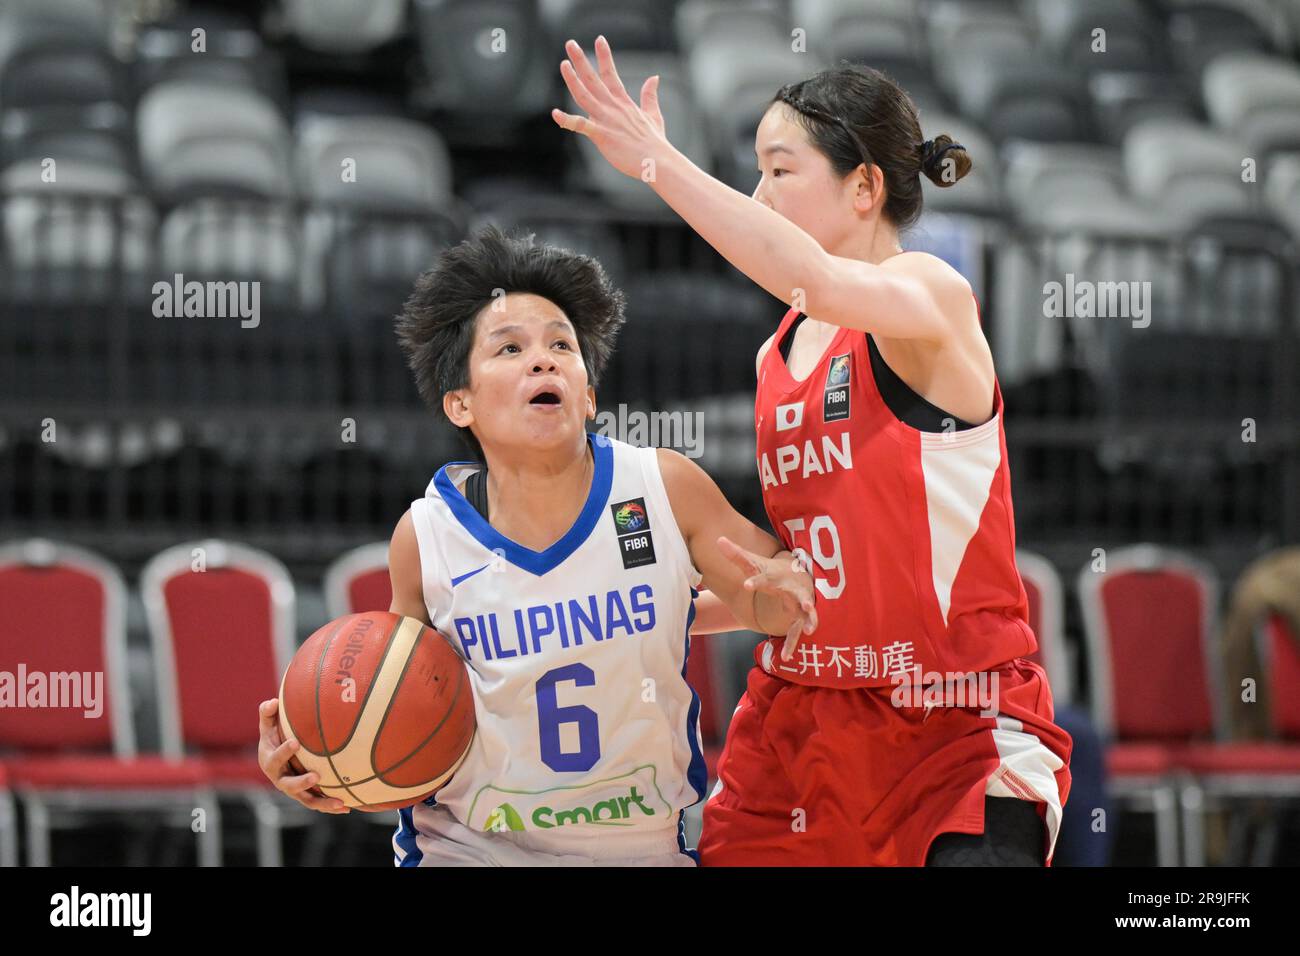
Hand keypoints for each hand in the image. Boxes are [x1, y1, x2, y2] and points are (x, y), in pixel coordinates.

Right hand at [257, 698, 349, 813]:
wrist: (278, 756)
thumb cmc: (275, 736)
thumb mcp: (268, 725)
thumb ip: (267, 713)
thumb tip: (272, 702)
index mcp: (270, 761)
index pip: (275, 758)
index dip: (284, 751)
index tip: (295, 742)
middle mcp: (280, 778)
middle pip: (288, 785)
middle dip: (301, 782)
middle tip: (316, 776)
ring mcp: (293, 789)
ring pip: (307, 800)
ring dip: (322, 802)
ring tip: (339, 801)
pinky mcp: (305, 795)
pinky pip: (317, 803)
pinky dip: (330, 806)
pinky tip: (347, 807)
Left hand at [552, 35, 671, 180]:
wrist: (656, 161)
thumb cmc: (655, 142)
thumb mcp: (653, 114)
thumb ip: (650, 96)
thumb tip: (654, 78)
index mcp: (623, 102)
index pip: (611, 74)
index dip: (604, 56)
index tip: (599, 39)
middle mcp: (613, 107)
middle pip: (593, 79)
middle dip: (581, 60)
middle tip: (570, 43)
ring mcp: (606, 120)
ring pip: (584, 96)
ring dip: (572, 80)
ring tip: (563, 64)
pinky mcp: (601, 135)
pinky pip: (581, 126)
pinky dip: (567, 120)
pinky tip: (555, 113)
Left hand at [717, 536, 817, 660]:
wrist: (796, 574)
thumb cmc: (771, 570)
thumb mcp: (753, 564)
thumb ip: (736, 555)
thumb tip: (718, 540)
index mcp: (776, 578)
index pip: (764, 578)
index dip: (756, 581)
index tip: (746, 585)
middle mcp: (791, 590)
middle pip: (797, 594)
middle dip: (802, 599)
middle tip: (805, 604)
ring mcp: (799, 603)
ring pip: (807, 613)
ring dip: (810, 620)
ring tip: (810, 630)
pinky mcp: (800, 617)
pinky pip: (797, 631)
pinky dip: (793, 643)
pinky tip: (787, 657)